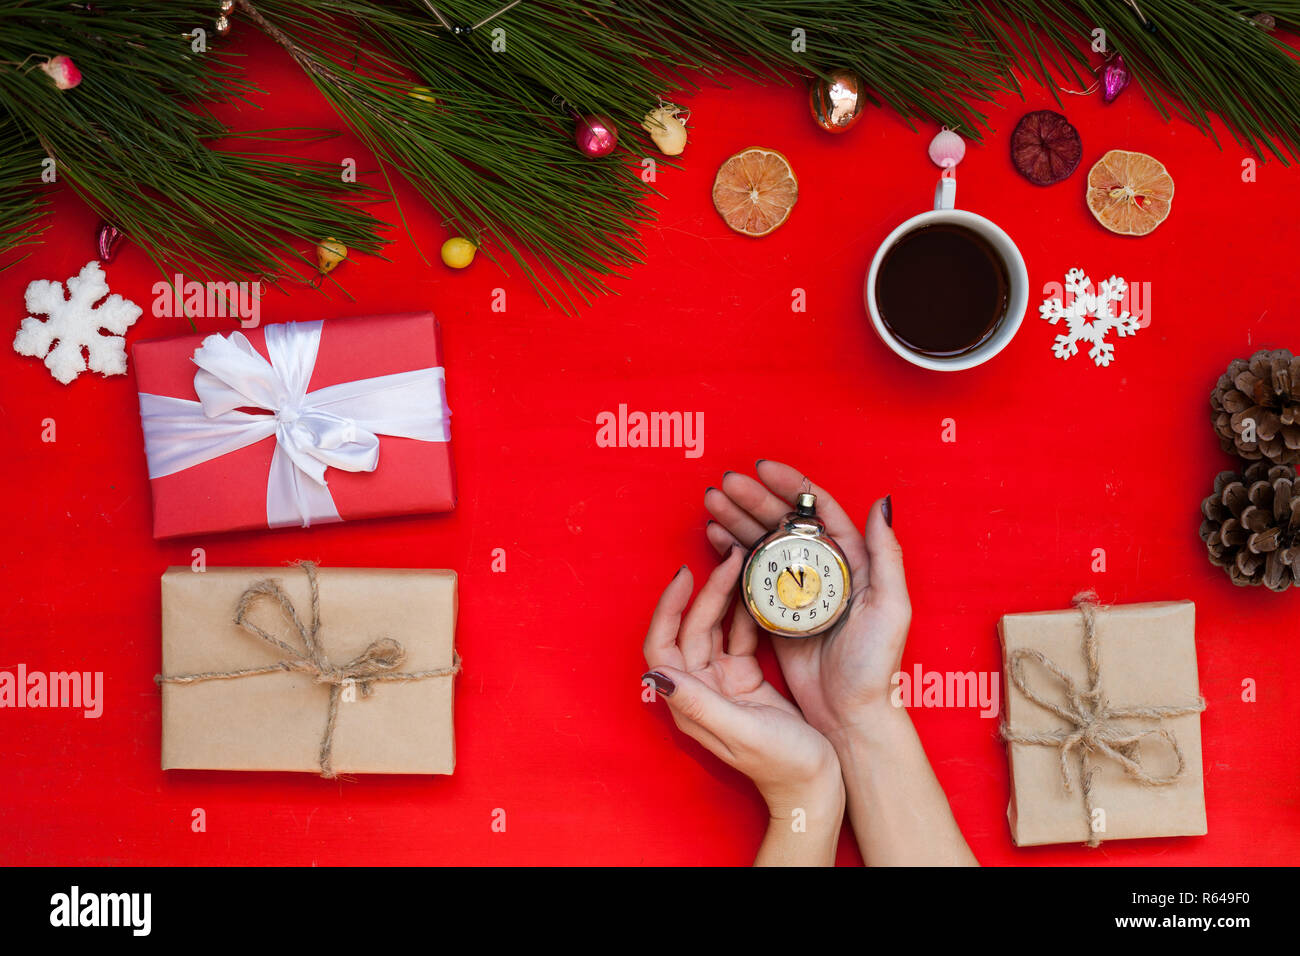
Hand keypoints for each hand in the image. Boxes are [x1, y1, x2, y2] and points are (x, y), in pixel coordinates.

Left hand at [642, 546, 841, 817]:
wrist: (817, 790)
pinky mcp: (745, 679)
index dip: (668, 608)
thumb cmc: (783, 767)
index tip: (686, 574)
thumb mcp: (742, 733)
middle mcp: (699, 689)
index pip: (662, 645)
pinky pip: (739, 636)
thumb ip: (701, 704)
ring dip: (726, 597)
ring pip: (715, 628)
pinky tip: (759, 589)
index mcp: (690, 702)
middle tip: (731, 559)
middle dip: (707, 592)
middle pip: (691, 629)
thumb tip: (657, 675)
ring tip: (744, 563)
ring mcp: (722, 682)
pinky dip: (747, 612)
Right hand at [702, 460, 910, 739]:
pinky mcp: (775, 614)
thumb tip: (881, 501)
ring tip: (711, 504)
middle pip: (784, 522)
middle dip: (753, 498)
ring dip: (737, 520)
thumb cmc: (876, 667)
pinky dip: (731, 553)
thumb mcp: (891, 608)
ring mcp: (797, 591)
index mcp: (852, 561)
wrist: (850, 718)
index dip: (791, 485)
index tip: (762, 470)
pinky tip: (714, 537)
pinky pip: (750, 575)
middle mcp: (823, 570)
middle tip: (725, 485)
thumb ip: (887, 555)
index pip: (818, 510)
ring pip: (763, 544)